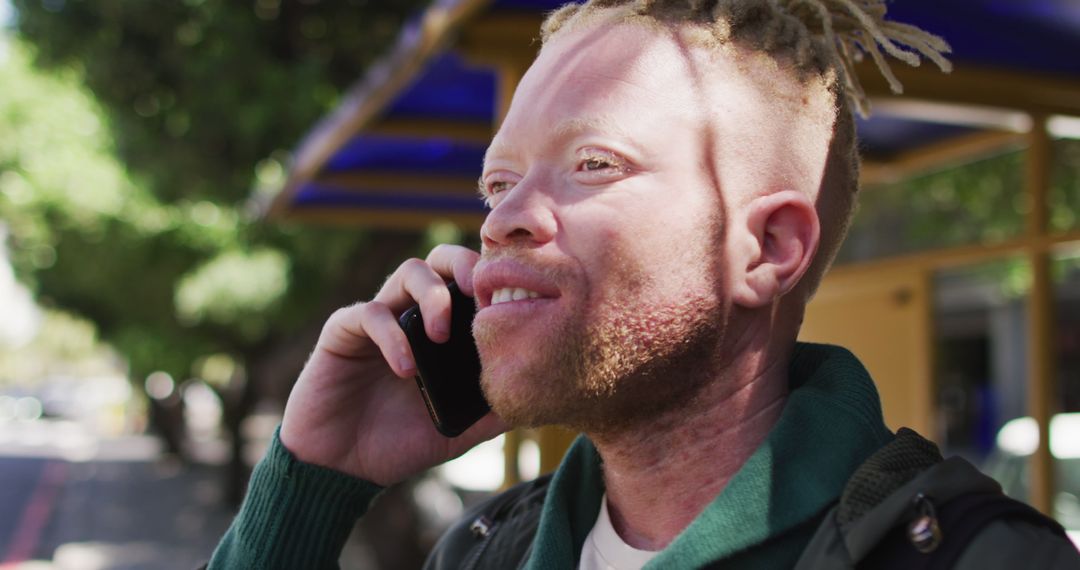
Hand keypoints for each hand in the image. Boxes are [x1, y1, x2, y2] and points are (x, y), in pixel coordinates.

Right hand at [279, 244, 506, 485]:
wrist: (342, 468)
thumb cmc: (400, 443)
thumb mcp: (459, 429)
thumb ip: (493, 411)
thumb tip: (539, 396)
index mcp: (441, 330)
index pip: (470, 282)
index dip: (492, 282)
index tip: (514, 302)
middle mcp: (411, 314)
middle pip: (442, 259)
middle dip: (466, 266)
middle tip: (480, 294)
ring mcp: (378, 319)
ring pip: (410, 272)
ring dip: (434, 296)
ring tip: (442, 335)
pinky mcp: (343, 331)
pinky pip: (370, 313)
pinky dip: (393, 337)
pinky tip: (406, 369)